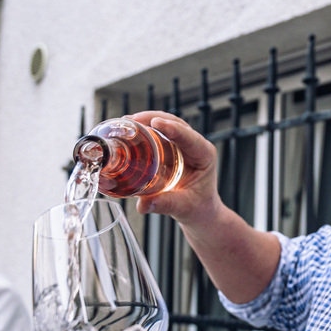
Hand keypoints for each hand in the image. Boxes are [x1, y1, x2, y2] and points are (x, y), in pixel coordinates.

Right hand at [127, 111, 222, 226]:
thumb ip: (164, 204)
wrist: (200, 212)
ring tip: (126, 121)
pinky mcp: (173, 147)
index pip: (188, 136)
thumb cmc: (198, 208)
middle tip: (131, 120)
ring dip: (146, 120)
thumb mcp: (183, 207)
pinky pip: (159, 133)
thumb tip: (142, 205)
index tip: (155, 123)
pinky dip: (145, 129)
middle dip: (152, 118)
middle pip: (175, 123)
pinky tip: (129, 129)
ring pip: (166, 124)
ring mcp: (184, 144)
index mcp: (204, 155)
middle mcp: (195, 145)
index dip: (171, 127)